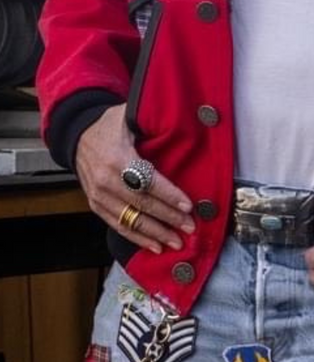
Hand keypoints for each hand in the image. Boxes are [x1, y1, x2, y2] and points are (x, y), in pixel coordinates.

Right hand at [74, 105, 193, 252]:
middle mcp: (105, 182)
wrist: (76, 135)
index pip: (147, 181)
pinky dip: (137, 238)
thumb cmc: (109, 124)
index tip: (188, 205)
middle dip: (168, 218)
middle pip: (141, 205)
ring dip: (155, 233)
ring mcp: (98, 197)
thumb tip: (180, 123)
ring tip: (176, 242)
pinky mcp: (95, 206)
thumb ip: (151, 123)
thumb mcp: (129, 115)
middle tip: (190, 227)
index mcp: (116, 159)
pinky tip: (155, 246)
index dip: (168, 195)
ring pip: (130, 220)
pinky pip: (117, 226)